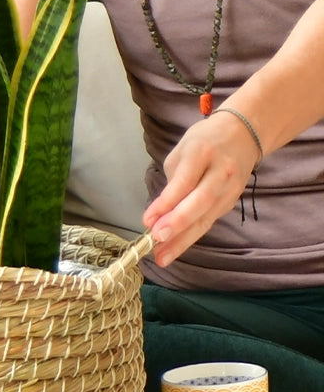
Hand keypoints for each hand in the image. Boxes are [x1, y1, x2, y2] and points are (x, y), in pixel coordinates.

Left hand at [142, 109, 261, 266]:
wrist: (243, 135)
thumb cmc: (204, 141)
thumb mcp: (183, 151)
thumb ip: (173, 180)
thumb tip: (160, 213)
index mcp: (202, 152)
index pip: (184, 181)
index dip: (166, 203)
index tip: (147, 221)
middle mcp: (221, 171)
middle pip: (201, 202)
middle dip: (178, 224)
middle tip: (156, 240)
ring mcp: (231, 188)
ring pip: (207, 217)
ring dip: (183, 239)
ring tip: (163, 256)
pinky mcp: (233, 201)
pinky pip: (210, 220)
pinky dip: (192, 235)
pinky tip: (176, 246)